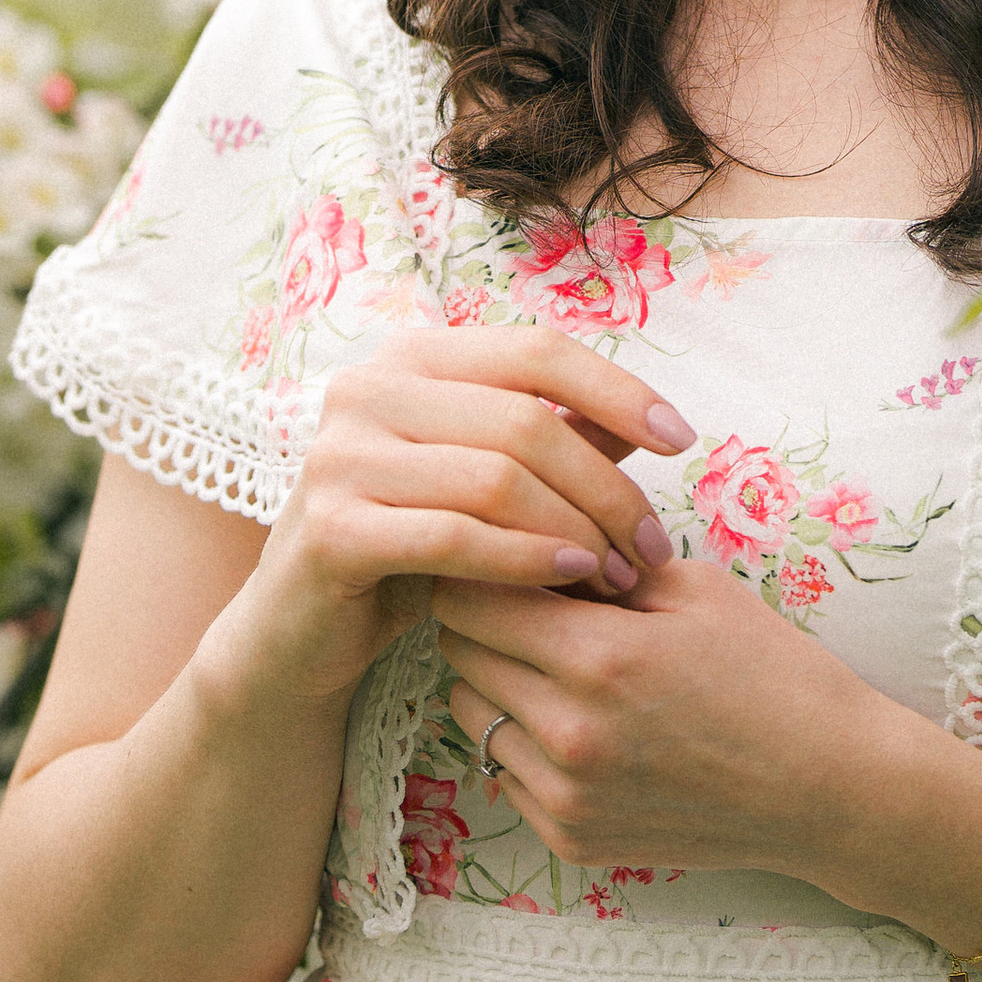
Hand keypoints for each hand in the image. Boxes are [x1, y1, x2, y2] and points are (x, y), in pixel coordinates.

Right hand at [221, 327, 693, 711]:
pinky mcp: (330, 527)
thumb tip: (646, 424)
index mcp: (410, 356)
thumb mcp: (483, 483)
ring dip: (575, 527)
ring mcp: (340, 454)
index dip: (618, 390)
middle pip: (525, 420)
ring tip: (618, 571)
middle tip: (652, 543)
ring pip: (496, 477)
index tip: (682, 438)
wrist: (298, 632)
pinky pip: (453, 536)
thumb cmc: (407, 548)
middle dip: (606, 485)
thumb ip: (552, 443)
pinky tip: (569, 577)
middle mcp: (368, 387)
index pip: (537, 349)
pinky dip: (524, 557)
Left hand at [434, 554, 883, 878]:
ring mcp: (565, 796)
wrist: (826, 787)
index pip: (469, 597)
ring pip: (470, 714)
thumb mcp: (696, 588)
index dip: (482, 566)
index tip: (507, 555)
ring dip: (500, 681)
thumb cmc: (772, 674)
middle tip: (535, 603)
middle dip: (485, 617)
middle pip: (459, 652)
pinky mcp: (570, 838)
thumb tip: (531, 543)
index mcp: (598, 657)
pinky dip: (526, 741)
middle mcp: (567, 734)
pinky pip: (504, 771)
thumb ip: (601, 563)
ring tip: (564, 667)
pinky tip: (587, 725)